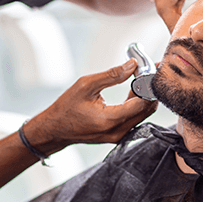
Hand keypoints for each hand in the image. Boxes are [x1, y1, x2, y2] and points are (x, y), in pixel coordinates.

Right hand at [24, 59, 157, 154]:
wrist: (54, 129)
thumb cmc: (66, 108)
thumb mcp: (86, 85)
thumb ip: (112, 75)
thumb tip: (132, 65)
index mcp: (110, 120)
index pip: (141, 102)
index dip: (146, 84)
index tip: (144, 70)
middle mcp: (117, 132)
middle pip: (146, 109)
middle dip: (148, 89)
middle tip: (143, 72)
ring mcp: (118, 136)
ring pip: (143, 114)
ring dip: (143, 96)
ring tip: (136, 80)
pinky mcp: (118, 136)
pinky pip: (135, 119)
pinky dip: (137, 105)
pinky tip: (130, 92)